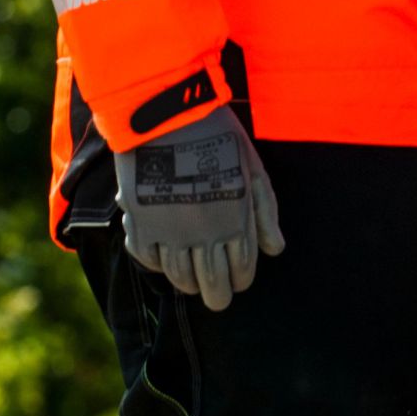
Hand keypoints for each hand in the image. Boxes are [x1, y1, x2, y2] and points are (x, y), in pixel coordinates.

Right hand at [115, 106, 284, 309]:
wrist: (167, 115)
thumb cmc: (217, 137)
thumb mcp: (253, 169)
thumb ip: (265, 212)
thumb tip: (275, 250)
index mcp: (236, 222)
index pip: (241, 269)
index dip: (241, 281)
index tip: (238, 283)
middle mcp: (205, 234)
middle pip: (212, 282)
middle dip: (218, 296)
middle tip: (217, 299)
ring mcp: (171, 232)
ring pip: (180, 277)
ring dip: (188, 285)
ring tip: (192, 285)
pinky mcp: (141, 223)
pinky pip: (147, 259)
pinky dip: (156, 266)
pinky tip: (163, 263)